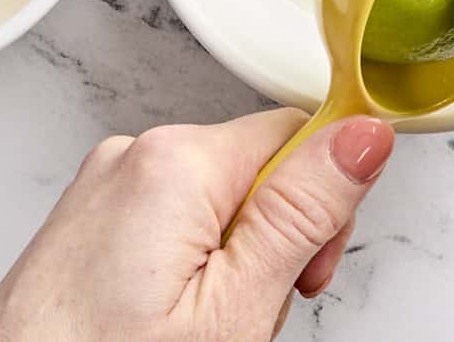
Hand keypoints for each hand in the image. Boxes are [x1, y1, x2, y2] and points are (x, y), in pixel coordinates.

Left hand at [0, 109, 393, 341]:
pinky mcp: (92, 214)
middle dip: (271, 239)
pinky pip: (171, 217)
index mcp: (175, 162)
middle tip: (245, 315)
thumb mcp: (235, 306)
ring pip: (216, 199)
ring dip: (230, 259)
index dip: (320, 203)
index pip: (296, 132)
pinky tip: (166, 317)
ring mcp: (106, 183)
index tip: (306, 266)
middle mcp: (134, 154)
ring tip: (196, 326)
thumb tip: (362, 136)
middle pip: (256, 168)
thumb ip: (303, 213)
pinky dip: (188, 263)